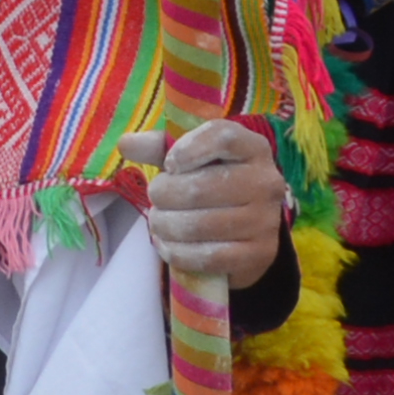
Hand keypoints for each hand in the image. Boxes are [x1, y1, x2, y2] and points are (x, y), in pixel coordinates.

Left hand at [130, 118, 288, 287]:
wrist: (245, 229)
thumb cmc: (211, 182)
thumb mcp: (190, 159)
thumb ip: (159, 148)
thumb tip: (127, 143)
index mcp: (252, 148)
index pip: (223, 137)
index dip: (187, 148)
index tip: (169, 164)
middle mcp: (266, 182)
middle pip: (199, 188)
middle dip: (162, 195)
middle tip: (156, 199)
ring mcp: (265, 220)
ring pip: (197, 225)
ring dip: (164, 225)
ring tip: (159, 222)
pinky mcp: (258, 254)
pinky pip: (205, 257)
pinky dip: (175, 252)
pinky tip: (166, 244)